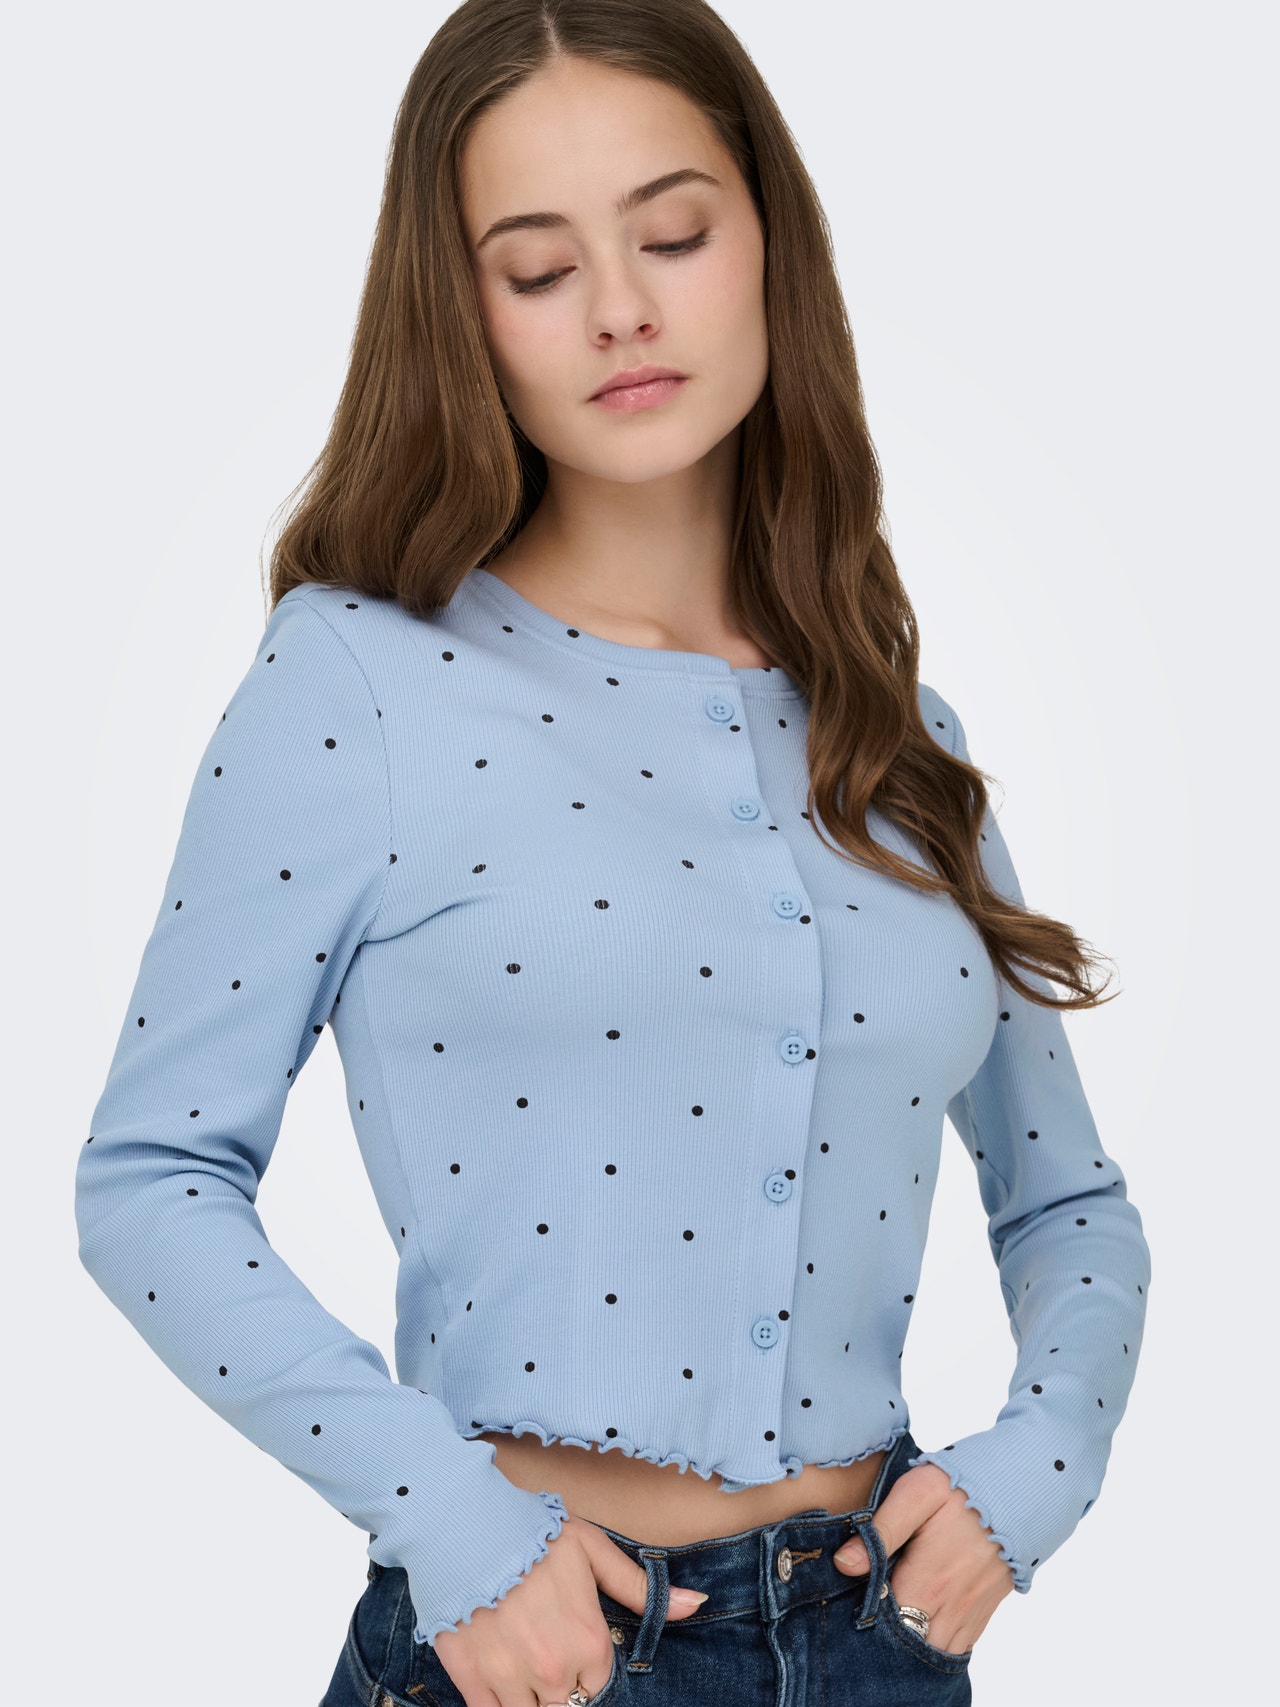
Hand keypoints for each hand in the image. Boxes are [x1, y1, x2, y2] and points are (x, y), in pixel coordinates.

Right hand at [432, 1510, 706, 1705]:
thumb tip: (696, 1604)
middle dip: (558, 1683)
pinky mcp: (471, 1679)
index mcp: (589, 1641)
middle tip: (539, 1644)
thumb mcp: (592, 1549)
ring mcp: (511, 1678)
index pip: (597, 1685)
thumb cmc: (533, 1532)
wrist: (465, 1524)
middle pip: (565, 1705)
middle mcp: (554, 1669)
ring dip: (529, 1694)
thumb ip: (639, 1587)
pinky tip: (498, 1682)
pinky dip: (498, 1706)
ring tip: (518, 1656)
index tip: (567, 1641)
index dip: (583, 1665)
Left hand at [833, 1463, 1015, 1653]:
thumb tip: (844, 1564)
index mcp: (928, 1582)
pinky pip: (960, 1646)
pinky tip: (921, 1628)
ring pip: (936, 1652)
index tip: (851, 1603)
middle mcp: (951, 1607)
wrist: (1023, 1490)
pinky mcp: (985, 1610)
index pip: (886, 1624)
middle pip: (911, 1646)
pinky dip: (938, 1644)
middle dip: (887, 1640)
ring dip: (913, 1644)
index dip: (864, 1619)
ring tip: (891, 1625)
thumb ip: (881, 1530)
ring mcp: (971, 1613)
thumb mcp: (917, 1494)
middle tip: (867, 1618)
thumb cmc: (963, 1486)